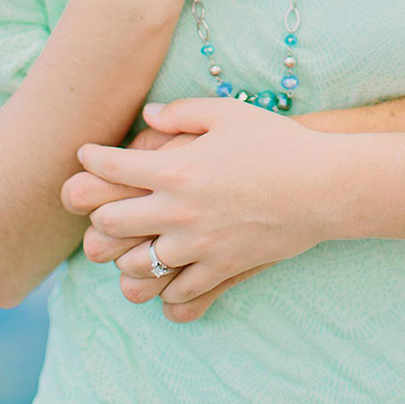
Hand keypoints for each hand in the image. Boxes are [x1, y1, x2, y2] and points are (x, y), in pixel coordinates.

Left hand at [71, 120, 277, 306]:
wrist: (319, 186)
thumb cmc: (275, 142)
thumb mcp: (226, 112)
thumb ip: (180, 113)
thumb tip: (147, 117)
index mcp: (176, 168)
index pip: (114, 166)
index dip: (92, 159)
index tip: (84, 155)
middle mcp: (177, 210)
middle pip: (113, 221)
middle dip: (99, 211)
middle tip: (101, 204)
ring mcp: (197, 245)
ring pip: (136, 265)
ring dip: (127, 253)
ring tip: (132, 243)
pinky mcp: (219, 270)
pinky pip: (177, 291)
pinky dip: (164, 288)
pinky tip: (165, 277)